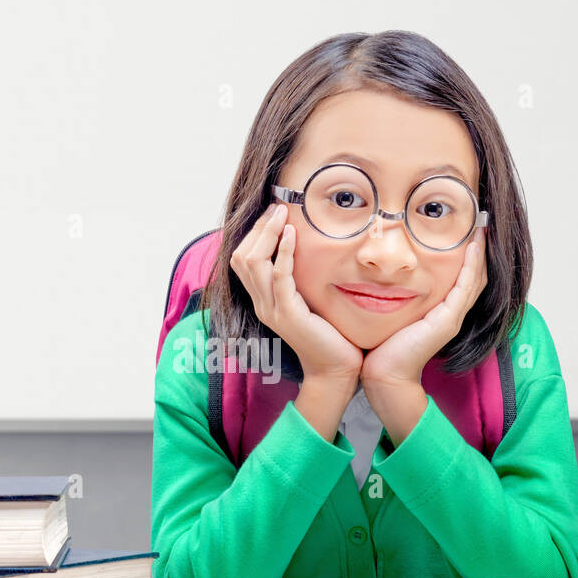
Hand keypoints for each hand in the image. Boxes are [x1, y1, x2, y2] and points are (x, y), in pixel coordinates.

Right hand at [230, 202, 364, 383]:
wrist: (335, 370)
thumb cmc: (330, 335)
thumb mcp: (309, 300)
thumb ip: (301, 279)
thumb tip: (305, 249)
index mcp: (263, 300)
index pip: (243, 259)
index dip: (255, 233)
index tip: (274, 213)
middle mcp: (261, 304)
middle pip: (242, 257)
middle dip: (258, 228)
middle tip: (278, 207)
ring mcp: (271, 310)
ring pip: (253, 263)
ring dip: (267, 233)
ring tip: (282, 213)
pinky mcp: (288, 315)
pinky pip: (278, 277)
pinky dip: (282, 251)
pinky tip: (292, 234)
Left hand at [362, 227, 487, 388]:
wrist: (384, 374)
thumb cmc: (382, 346)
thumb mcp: (393, 311)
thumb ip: (395, 293)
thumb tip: (383, 271)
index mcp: (441, 310)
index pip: (462, 276)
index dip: (468, 253)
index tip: (466, 228)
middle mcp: (451, 312)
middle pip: (475, 274)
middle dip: (478, 248)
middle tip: (479, 220)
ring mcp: (452, 316)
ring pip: (475, 277)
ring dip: (479, 251)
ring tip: (481, 227)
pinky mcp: (448, 321)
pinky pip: (465, 287)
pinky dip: (471, 266)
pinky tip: (472, 247)